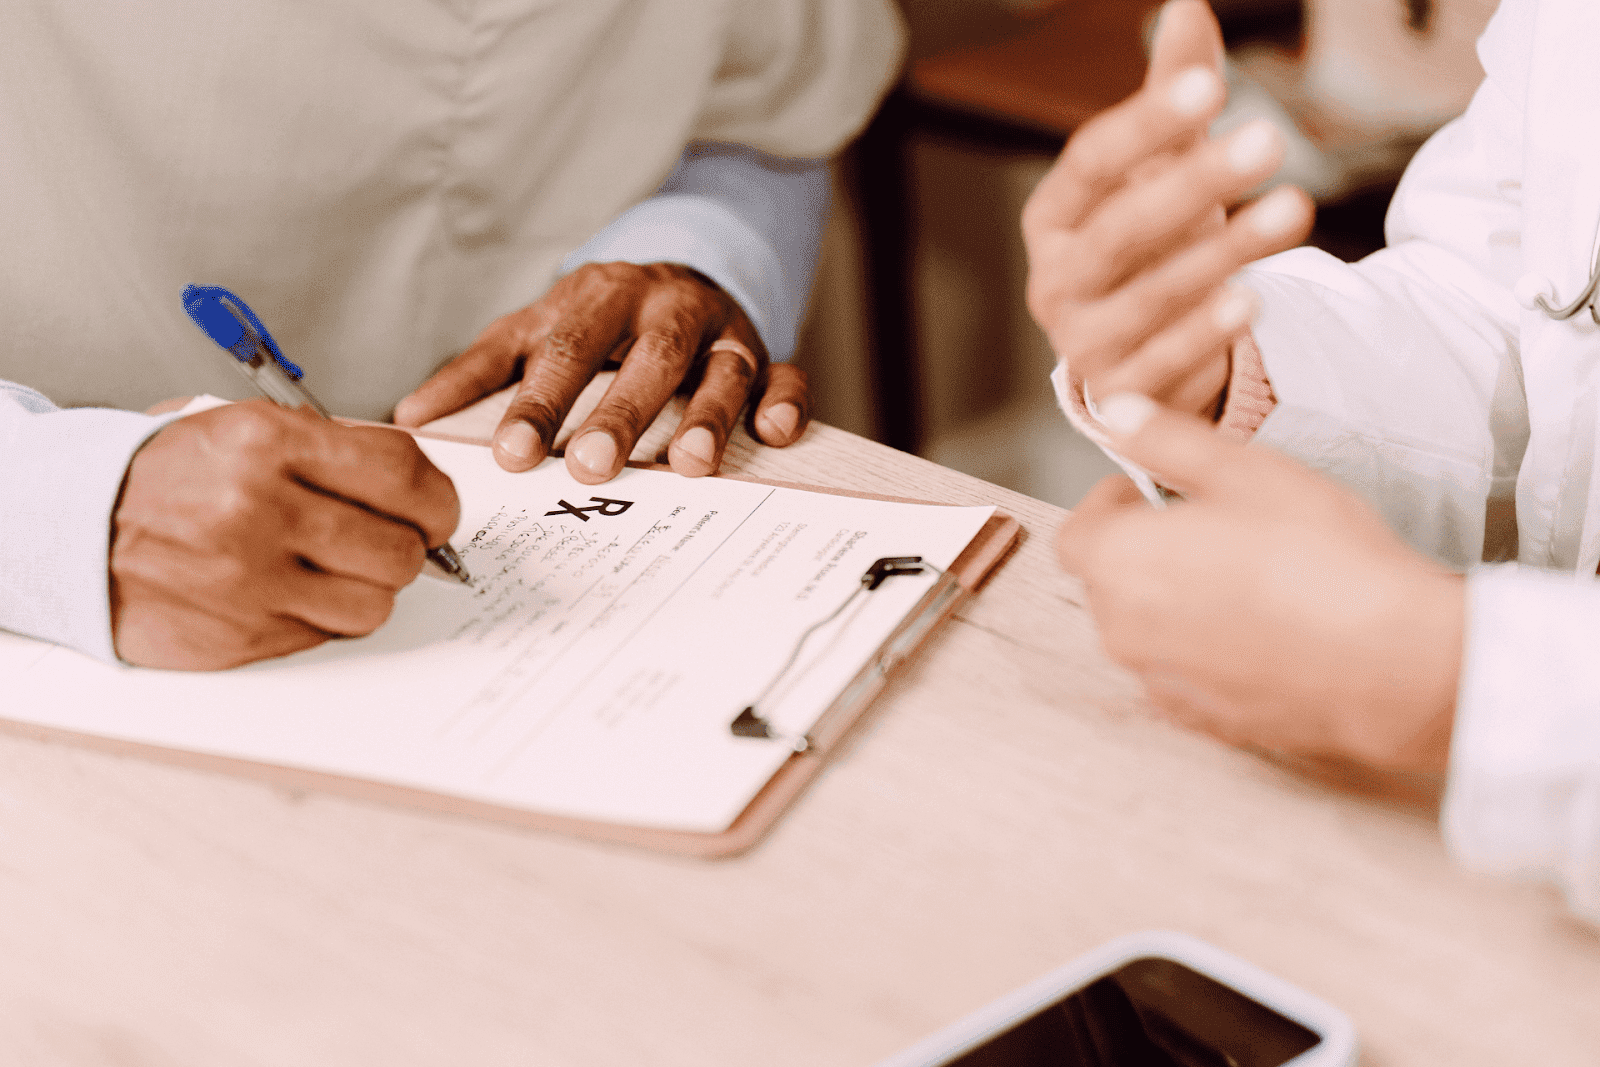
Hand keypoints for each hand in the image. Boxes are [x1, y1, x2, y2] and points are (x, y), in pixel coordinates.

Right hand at [111, 400, 460, 669]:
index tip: (435, 510)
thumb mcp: (243, 430)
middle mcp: (260, 510)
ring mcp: (249, 580)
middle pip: (401, 549)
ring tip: (335, 569)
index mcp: (268, 444)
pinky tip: (291, 592)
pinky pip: (326, 635)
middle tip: (388, 543)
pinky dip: (323, 617)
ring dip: (368, 590)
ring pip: (374, 603)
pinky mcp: (239, 634)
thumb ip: (330, 451)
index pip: (404, 473)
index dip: (437, 500)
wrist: (73, 526)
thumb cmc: (170, 476)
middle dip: (409, 549)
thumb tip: (417, 487)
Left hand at [392, 262, 808, 482]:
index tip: (512, 454)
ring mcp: (718, 330)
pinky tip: (775, 434)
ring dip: (707, 416)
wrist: (673, 274)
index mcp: (594, 299)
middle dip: (618, 414)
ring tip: (688, 467)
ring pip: (720, 369)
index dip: (539, 404)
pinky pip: (787, 374)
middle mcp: (660, 309)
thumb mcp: (530, 332)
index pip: (564, 352)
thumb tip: (409, 419)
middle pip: (643, 360)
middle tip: (590, 465)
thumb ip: (477, 372)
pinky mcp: (764, 352)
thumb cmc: (593, 321)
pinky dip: (786, 401)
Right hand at [1021, 0, 1314, 417]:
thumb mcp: (1158, 172)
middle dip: (1193, 183)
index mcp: (1052, 217)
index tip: (1211, 85)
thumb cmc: (1148, 248)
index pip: (1090, 163)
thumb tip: (1188, 6)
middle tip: (1268, 137)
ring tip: (1292, 209)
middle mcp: (1053, 280)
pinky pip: (1161, 364)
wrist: (1140, 352)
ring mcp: (1081, 341)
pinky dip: (1206, 335)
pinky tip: (1253, 301)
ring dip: (1221, 254)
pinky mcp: (1120, 394)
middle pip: (1118, 230)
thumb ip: (1171, 99)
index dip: (1147, 124)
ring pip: (1147, 297)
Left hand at [1055, 394, 1463, 774]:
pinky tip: (1262, 632)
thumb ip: (1165, 439)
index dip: (1108, 508)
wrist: (1390, 660)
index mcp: (1118, 564)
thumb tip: (1117, 413)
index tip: (1153, 494)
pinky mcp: (1203, 720)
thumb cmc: (1317, 555)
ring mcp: (1160, 681)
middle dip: (1143, 552)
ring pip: (1145, 631)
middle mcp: (1122, 631)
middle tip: (1211, 531)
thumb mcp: (1242, 470)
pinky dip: (1204, 651)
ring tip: (1245, 579)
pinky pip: (1183, 674)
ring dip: (1173, 602)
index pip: (1075, 536)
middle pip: (1108, 583)